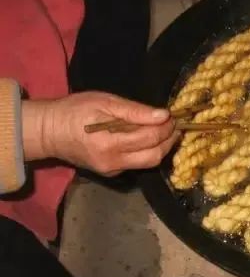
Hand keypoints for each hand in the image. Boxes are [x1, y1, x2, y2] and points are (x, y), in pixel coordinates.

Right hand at [22, 92, 178, 175]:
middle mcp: (113, 162)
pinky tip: (148, 139)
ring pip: (148, 163)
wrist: (48, 132)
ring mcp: (112, 171)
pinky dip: (148, 152)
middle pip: (154, 157)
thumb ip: (135, 111)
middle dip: (169, 141)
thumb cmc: (74, 111)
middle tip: (174, 125)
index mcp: (110, 143)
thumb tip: (163, 115)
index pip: (150, 138)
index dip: (166, 127)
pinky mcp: (111, 173)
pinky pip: (137, 164)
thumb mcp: (105, 102)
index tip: (173, 115)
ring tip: (165, 131)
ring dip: (162, 148)